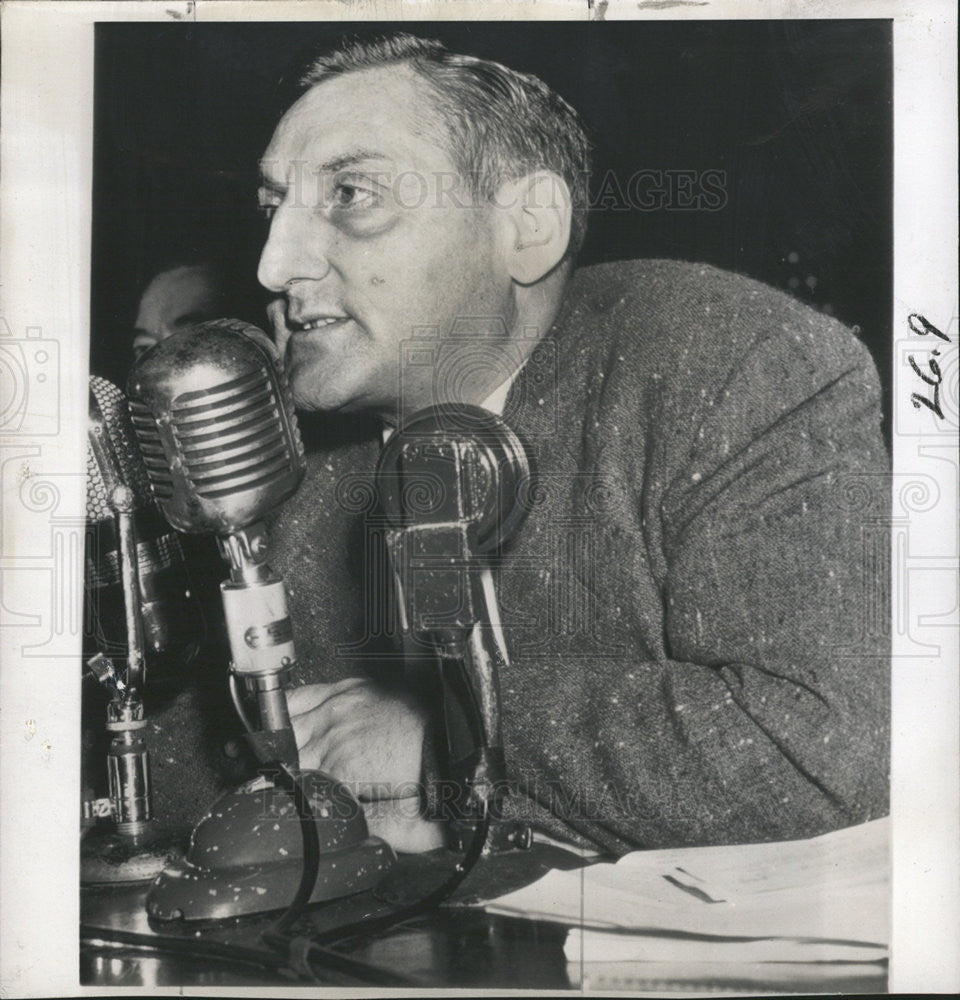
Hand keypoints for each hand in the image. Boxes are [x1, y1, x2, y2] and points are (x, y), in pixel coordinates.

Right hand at [287, 678, 445, 852]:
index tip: (277, 811)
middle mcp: (332, 736)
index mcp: (342, 770)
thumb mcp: (406, 822)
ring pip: (285, 730)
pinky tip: (279, 723)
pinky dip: (285, 710)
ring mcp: (336, 710)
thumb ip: (369, 836)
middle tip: (276, 790)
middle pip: (284, 761)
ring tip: (271, 762)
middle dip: (276, 777)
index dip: (283, 803)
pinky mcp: (345, 691)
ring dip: (277, 747)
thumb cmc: (432, 771)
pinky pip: (300, 696)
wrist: (452, 732)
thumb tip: (346, 849)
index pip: (292, 790)